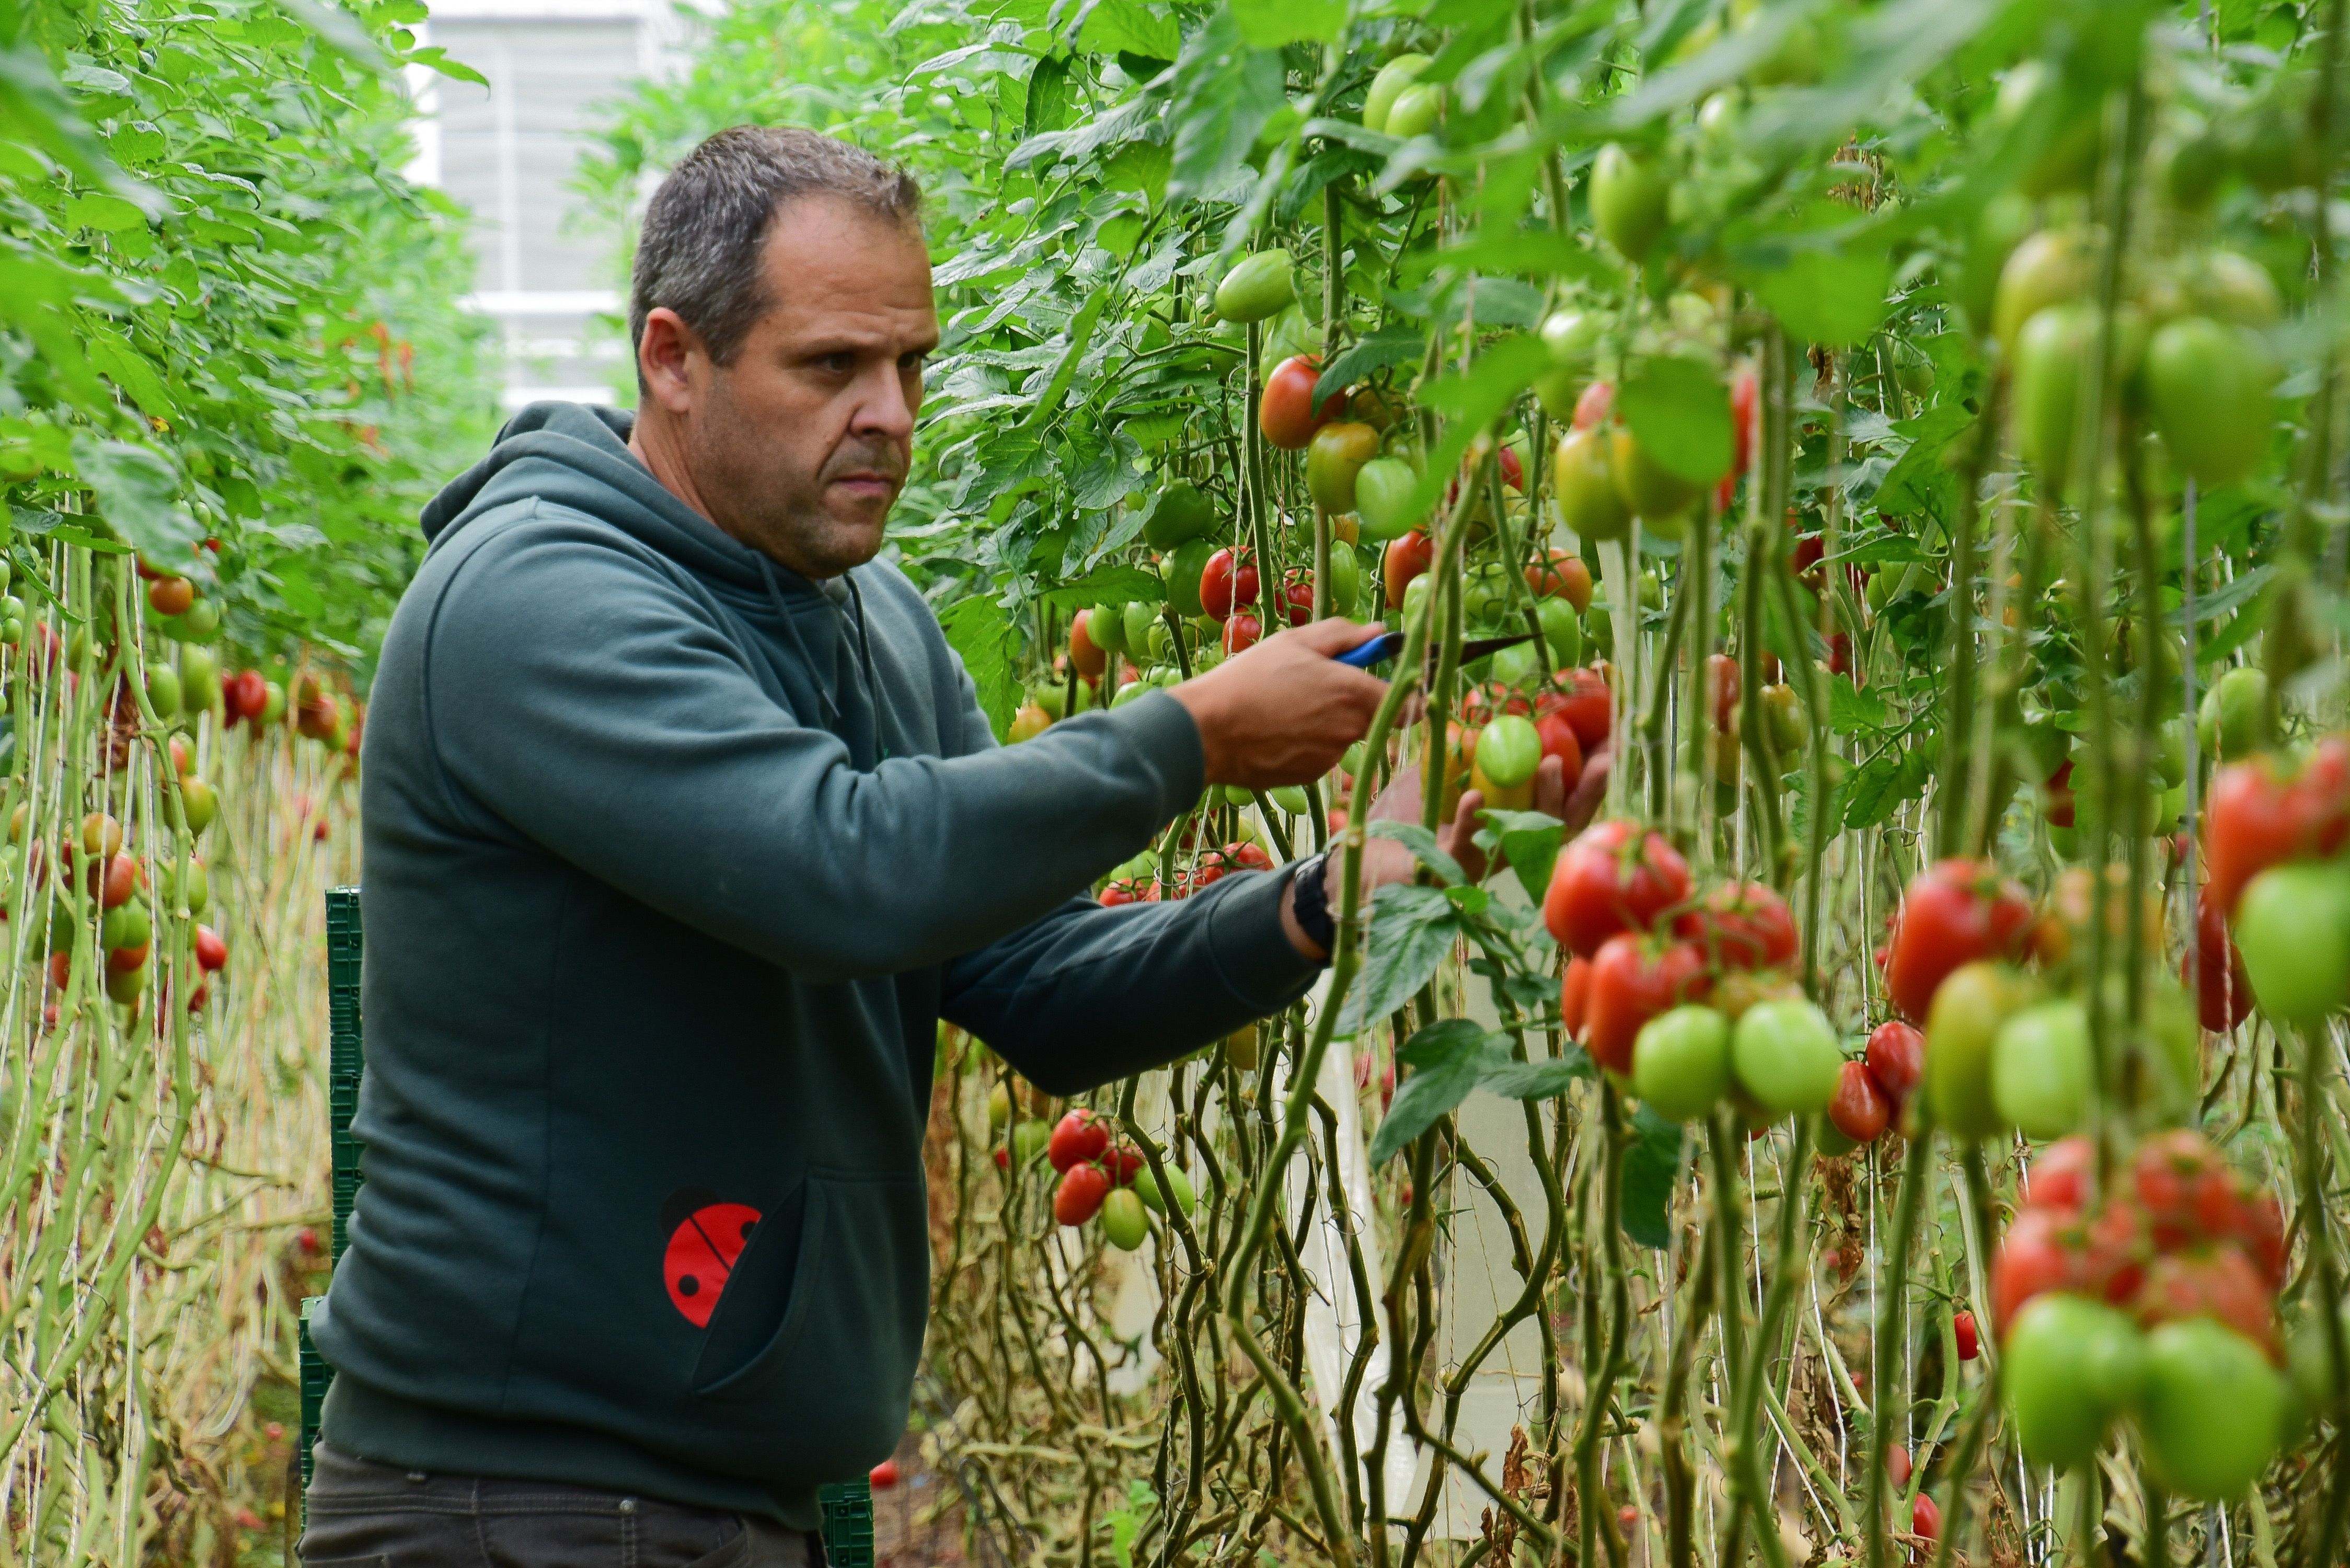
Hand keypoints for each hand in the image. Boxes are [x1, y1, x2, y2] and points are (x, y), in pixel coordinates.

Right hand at [1170, 619, 1386, 787]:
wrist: (1209, 730)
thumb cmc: (1250, 678)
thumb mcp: (1295, 642)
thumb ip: (1344, 636)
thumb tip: (1379, 634)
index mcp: (1353, 692)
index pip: (1408, 704)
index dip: (1403, 694)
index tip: (1389, 684)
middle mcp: (1349, 729)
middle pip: (1372, 717)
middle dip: (1353, 702)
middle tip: (1315, 686)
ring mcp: (1330, 757)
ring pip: (1342, 736)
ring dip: (1326, 723)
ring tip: (1285, 707)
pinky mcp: (1310, 776)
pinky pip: (1320, 755)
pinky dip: (1306, 743)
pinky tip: (1276, 730)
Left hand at [1357, 742, 1608, 888]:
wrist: (1360, 858)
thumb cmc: (1404, 818)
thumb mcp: (1440, 771)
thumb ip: (1468, 746)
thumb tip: (1495, 702)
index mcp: (1513, 822)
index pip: (1564, 799)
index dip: (1592, 776)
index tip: (1614, 742)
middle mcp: (1507, 847)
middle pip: (1564, 823)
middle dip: (1590, 792)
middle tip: (1607, 760)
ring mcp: (1483, 865)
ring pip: (1527, 840)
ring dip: (1545, 801)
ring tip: (1550, 765)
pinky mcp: (1449, 877)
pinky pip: (1466, 851)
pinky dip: (1470, 822)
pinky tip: (1473, 798)